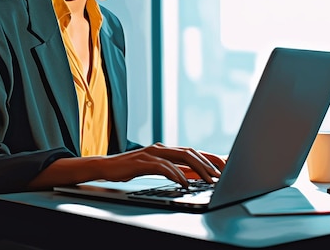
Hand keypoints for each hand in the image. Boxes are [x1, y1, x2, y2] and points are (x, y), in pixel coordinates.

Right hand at [95, 143, 223, 186]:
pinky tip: (184, 182)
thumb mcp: (154, 168)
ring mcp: (152, 153)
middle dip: (208, 163)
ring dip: (197, 169)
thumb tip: (191, 176)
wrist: (106, 167)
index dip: (209, 157)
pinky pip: (163, 167)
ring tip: (208, 180)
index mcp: (165, 149)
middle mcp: (160, 148)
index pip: (192, 151)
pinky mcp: (143, 162)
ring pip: (180, 157)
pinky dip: (176, 174)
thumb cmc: (130, 168)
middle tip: (220, 175)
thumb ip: (171, 169)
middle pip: (190, 152)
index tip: (223, 166)